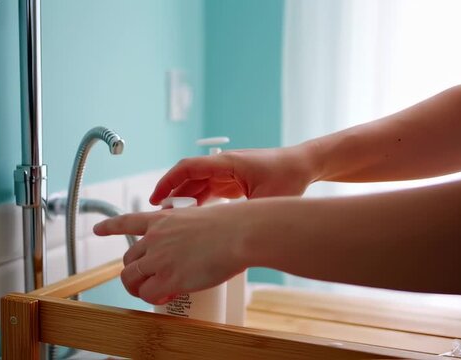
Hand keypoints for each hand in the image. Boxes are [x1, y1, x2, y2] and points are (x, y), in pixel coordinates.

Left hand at [93, 204, 250, 304]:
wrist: (238, 233)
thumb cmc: (230, 225)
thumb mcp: (199, 218)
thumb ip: (187, 231)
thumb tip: (190, 249)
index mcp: (162, 219)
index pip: (127, 221)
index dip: (110, 227)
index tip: (98, 229)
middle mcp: (154, 238)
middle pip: (128, 259)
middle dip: (135, 271)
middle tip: (148, 279)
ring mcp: (159, 258)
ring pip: (131, 278)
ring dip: (138, 288)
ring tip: (151, 293)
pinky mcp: (168, 278)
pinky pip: (148, 294)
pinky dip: (154, 298)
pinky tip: (166, 296)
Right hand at [149, 145, 317, 205]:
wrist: (305, 165)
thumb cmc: (290, 176)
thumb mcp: (267, 200)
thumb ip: (245, 215)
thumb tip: (226, 236)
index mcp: (228, 163)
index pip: (189, 168)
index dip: (169, 182)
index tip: (156, 198)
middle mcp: (224, 165)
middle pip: (189, 178)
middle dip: (172, 196)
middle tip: (160, 218)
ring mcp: (228, 172)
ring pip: (198, 185)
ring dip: (185, 201)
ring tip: (172, 221)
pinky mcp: (234, 180)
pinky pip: (209, 190)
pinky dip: (199, 203)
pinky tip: (193, 219)